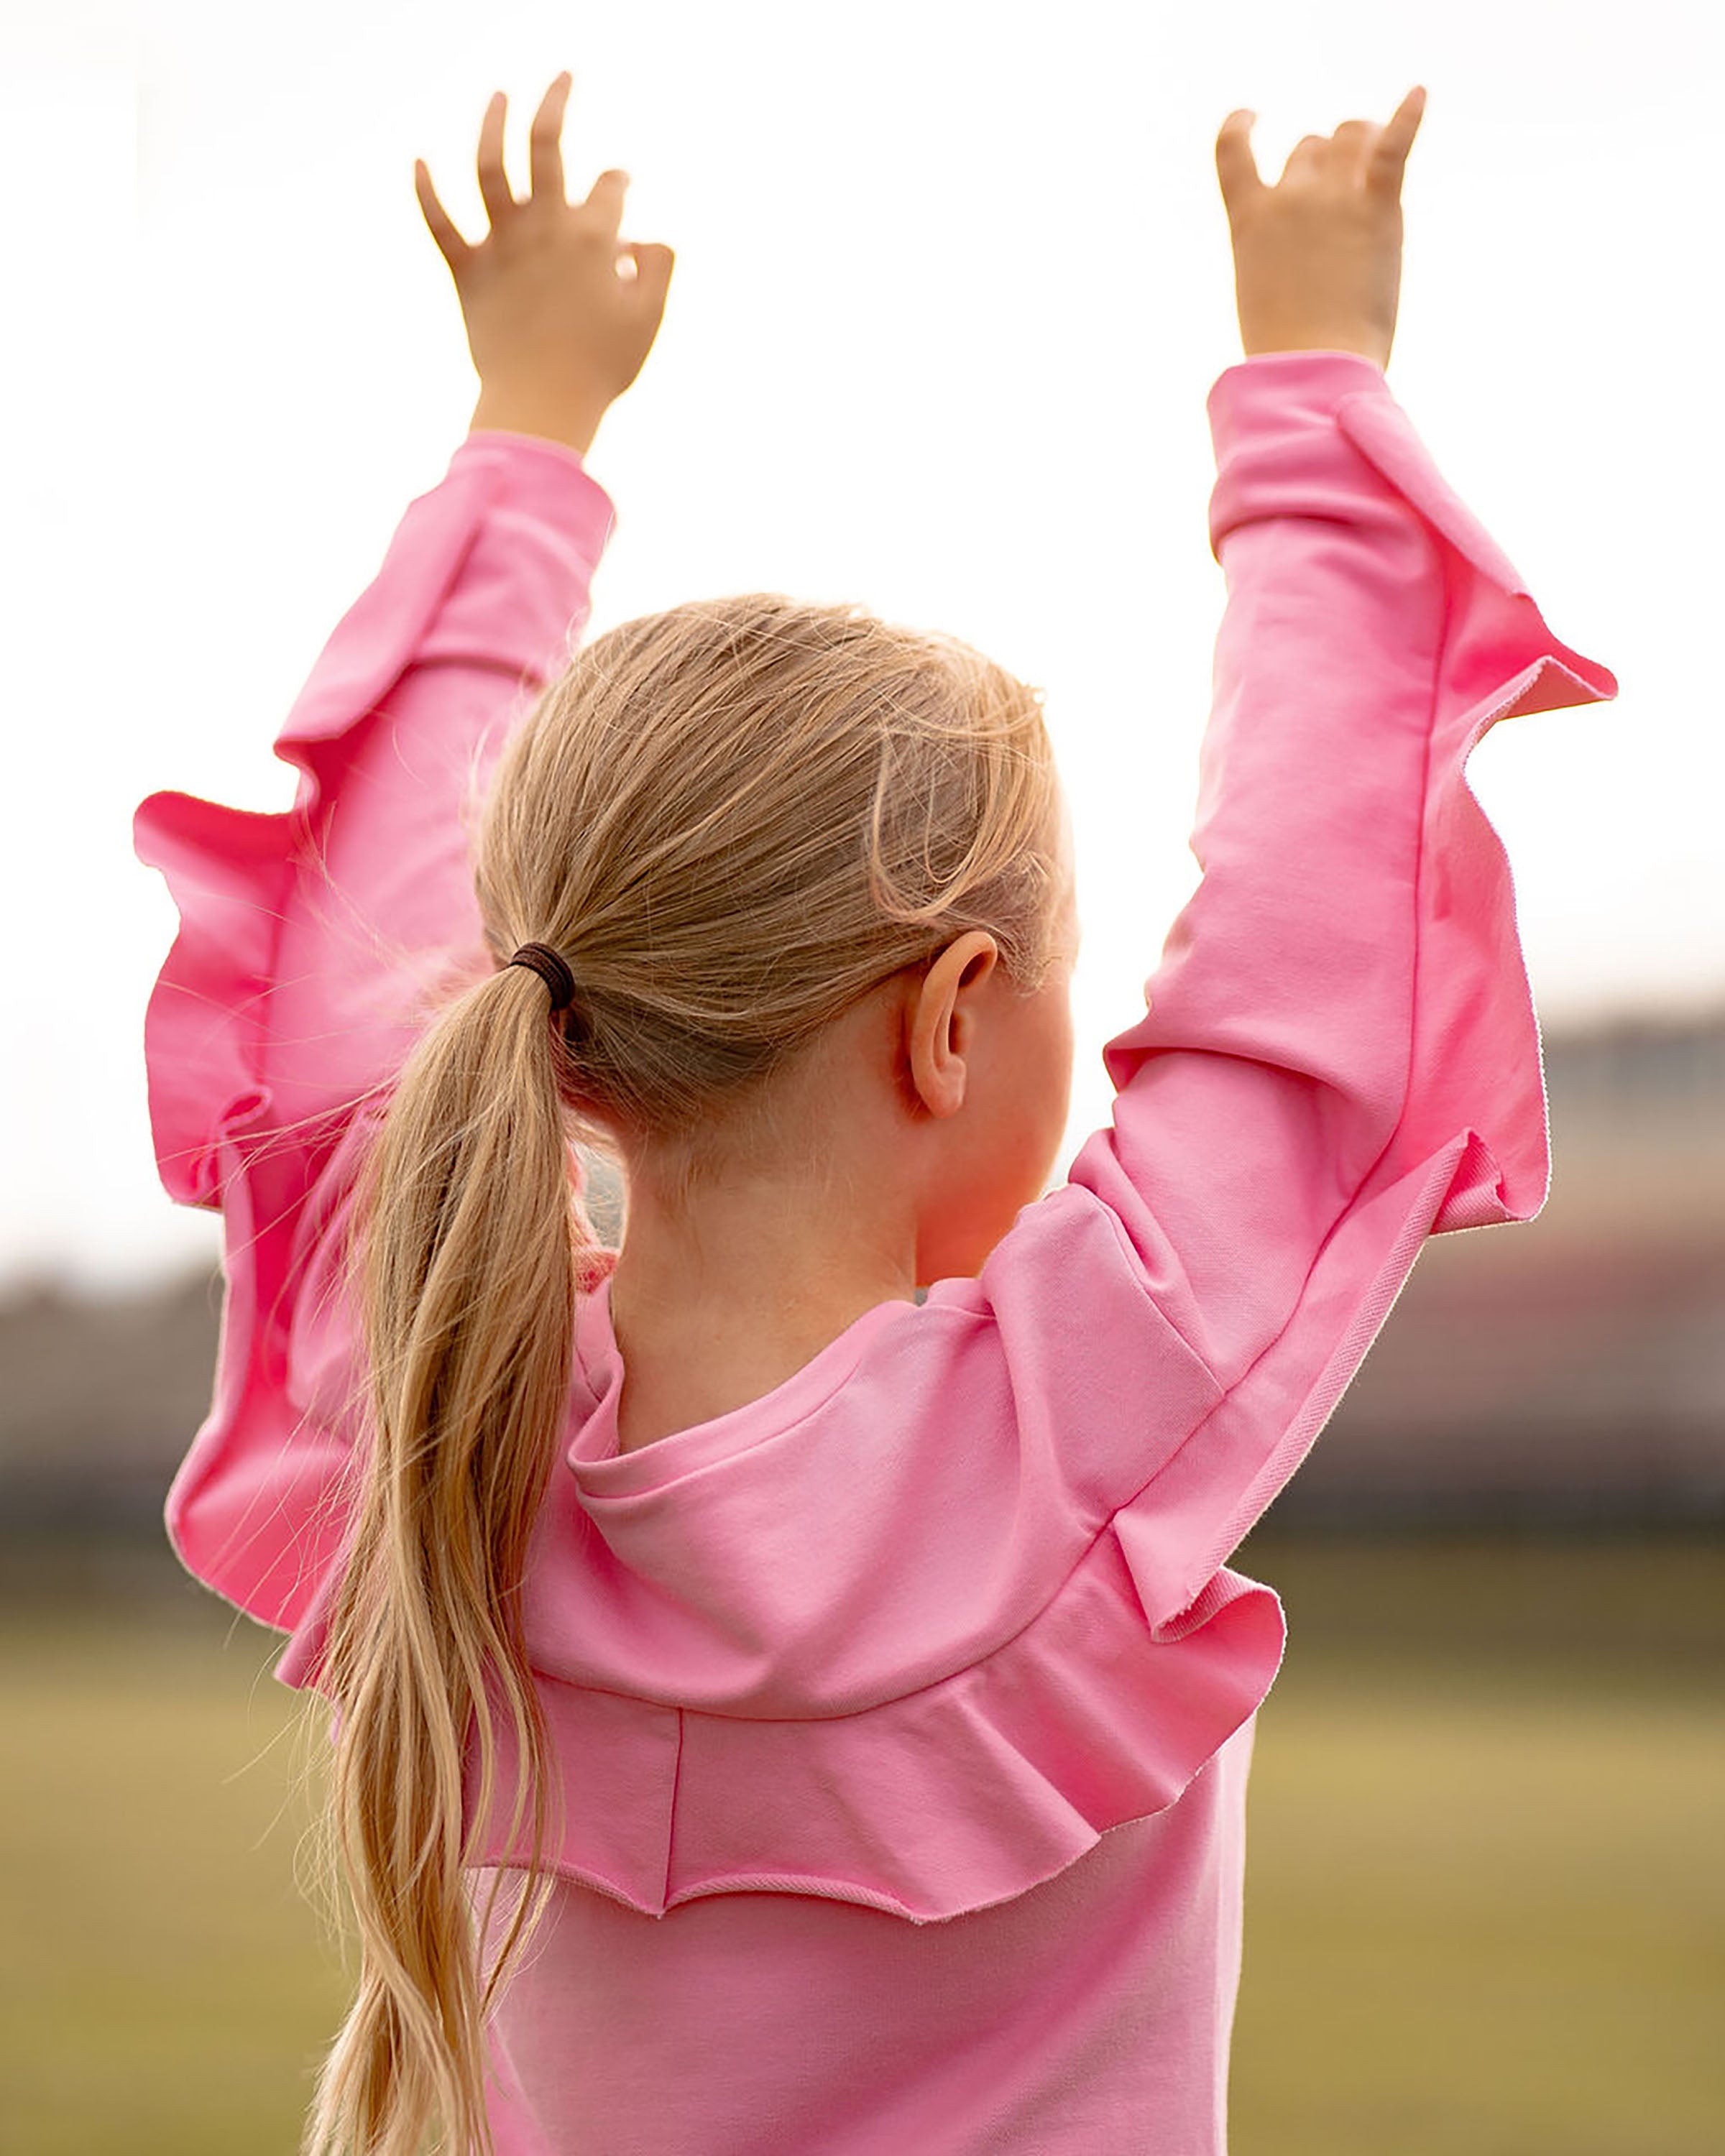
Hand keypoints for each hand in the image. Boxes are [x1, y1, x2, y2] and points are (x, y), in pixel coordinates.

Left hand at [414, 72, 674, 452]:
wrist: (543, 406)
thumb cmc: (601, 369)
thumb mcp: (650, 320)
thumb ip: (658, 267)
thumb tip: (643, 238)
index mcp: (594, 237)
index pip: (609, 187)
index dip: (618, 181)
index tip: (620, 186)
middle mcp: (545, 228)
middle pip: (547, 144)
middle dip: (556, 101)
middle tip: (562, 77)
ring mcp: (503, 246)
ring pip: (490, 166)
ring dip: (492, 123)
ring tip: (499, 96)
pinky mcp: (468, 272)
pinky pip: (440, 223)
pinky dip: (424, 190)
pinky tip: (416, 160)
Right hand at [1215, 87, 1425, 370]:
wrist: (1314, 366)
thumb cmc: (1287, 349)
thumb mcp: (1263, 290)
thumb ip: (1280, 251)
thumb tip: (1316, 241)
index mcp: (1249, 218)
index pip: (1231, 150)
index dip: (1239, 126)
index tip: (1251, 117)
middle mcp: (1289, 195)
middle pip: (1309, 148)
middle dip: (1324, 164)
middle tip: (1341, 202)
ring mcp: (1334, 198)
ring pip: (1349, 135)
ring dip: (1361, 142)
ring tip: (1374, 161)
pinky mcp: (1378, 207)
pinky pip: (1394, 146)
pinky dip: (1408, 116)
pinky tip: (1418, 93)